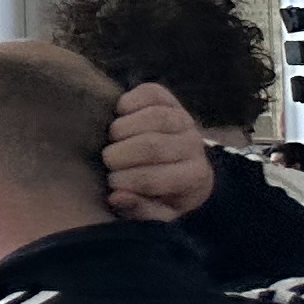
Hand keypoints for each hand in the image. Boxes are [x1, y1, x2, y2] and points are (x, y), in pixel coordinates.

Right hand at [104, 80, 213, 222]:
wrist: (182, 166)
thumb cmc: (164, 192)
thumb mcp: (157, 211)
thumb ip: (140, 211)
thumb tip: (117, 195)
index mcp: (194, 177)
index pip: (154, 178)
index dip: (124, 182)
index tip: (112, 185)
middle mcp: (195, 145)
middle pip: (152, 145)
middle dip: (119, 155)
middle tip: (108, 162)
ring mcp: (184, 119)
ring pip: (154, 117)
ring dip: (122, 129)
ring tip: (112, 139)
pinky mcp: (171, 99)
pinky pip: (151, 93)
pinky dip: (129, 102)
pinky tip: (119, 115)